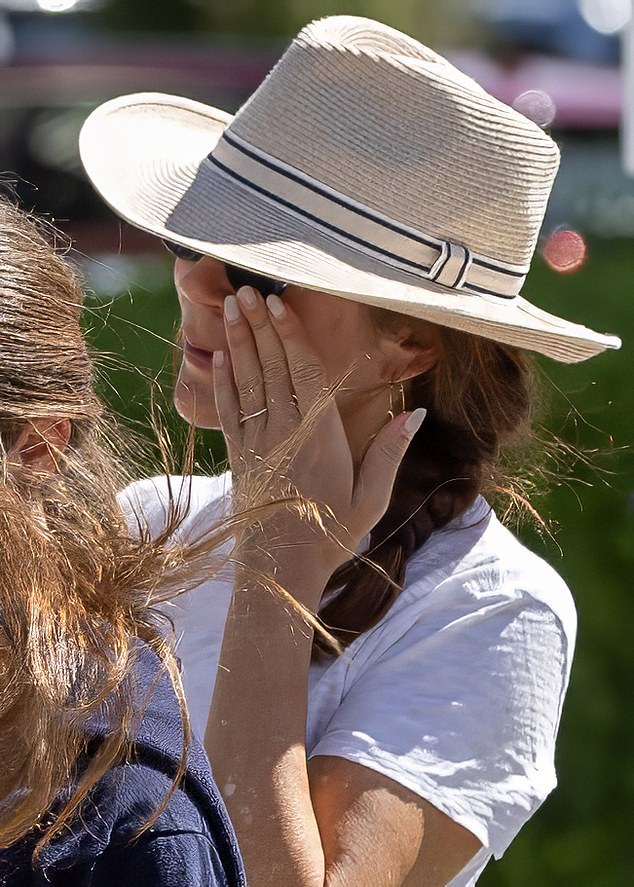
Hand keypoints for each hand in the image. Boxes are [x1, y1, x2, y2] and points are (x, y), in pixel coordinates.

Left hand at [213, 286, 425, 578]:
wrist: (280, 571)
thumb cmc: (331, 534)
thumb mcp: (372, 498)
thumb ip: (390, 453)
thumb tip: (413, 413)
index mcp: (319, 437)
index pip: (302, 373)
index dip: (289, 335)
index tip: (278, 304)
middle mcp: (284, 432)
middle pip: (271, 368)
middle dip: (259, 326)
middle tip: (247, 289)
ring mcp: (256, 443)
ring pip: (247, 382)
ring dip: (239, 342)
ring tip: (230, 308)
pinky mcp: (238, 457)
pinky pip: (229, 411)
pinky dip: (224, 381)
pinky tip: (220, 356)